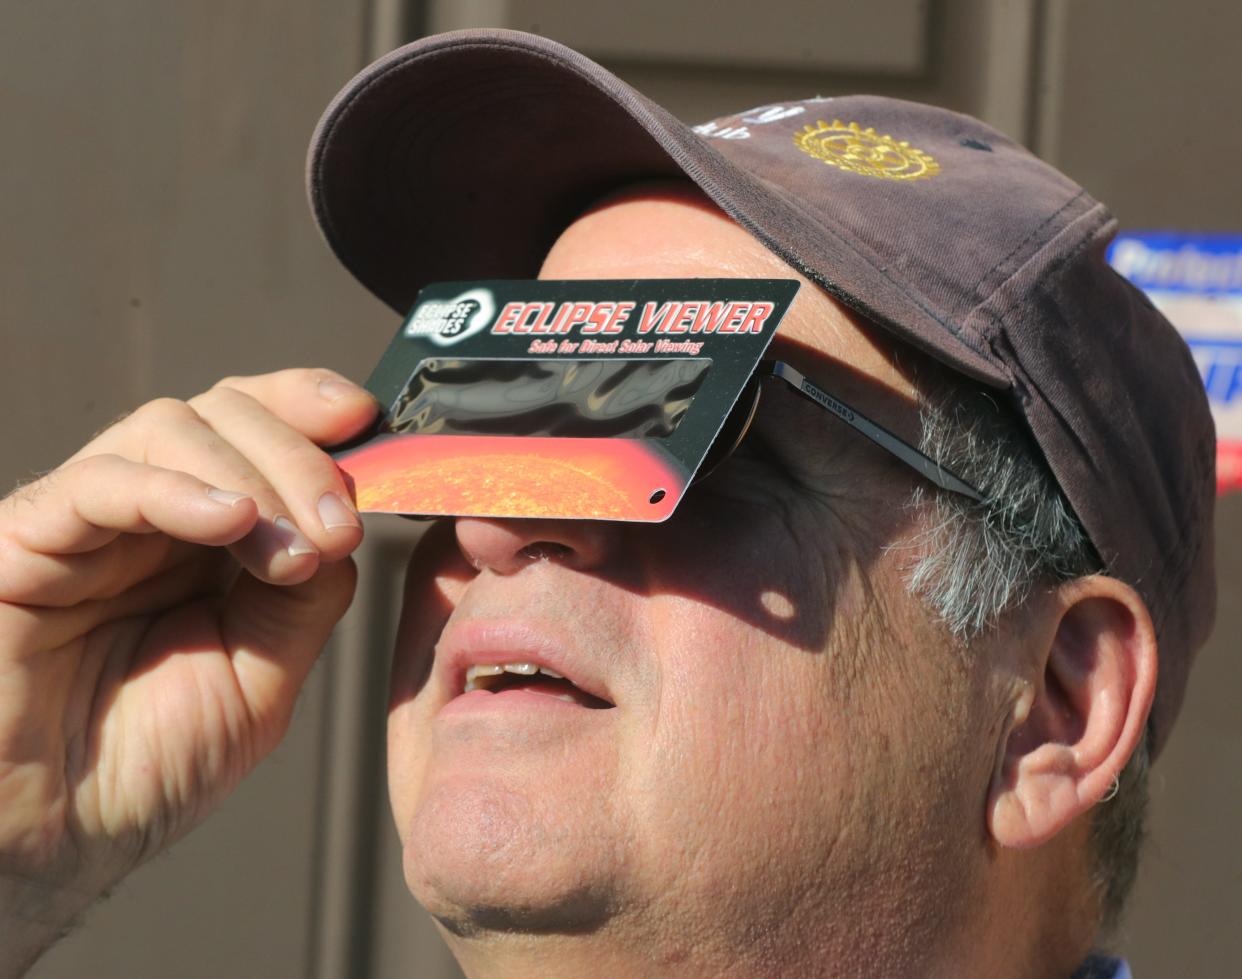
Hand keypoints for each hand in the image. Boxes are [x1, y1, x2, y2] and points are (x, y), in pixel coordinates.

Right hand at [0, 369, 375, 972]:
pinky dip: (174, 491)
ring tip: (294, 549)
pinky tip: (231, 521)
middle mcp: (146, 514)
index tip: (369, 420)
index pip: (255, 429)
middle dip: (299, 458)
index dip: (308, 407)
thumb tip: (340, 529)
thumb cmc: (150, 765)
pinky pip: (99, 484)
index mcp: (203, 536)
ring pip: (168, 429)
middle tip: (341, 528)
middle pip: (224, 414)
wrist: (54, 840)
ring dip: (252, 474)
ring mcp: (85, 521)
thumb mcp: (260, 675)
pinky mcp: (24, 541)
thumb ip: (305, 598)